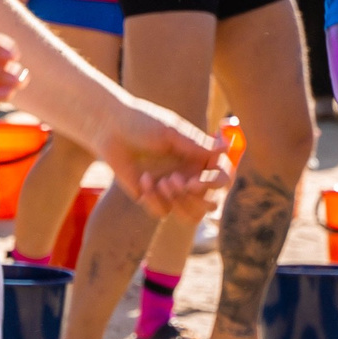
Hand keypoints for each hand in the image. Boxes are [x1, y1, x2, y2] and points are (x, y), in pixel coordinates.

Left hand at [89, 97, 231, 216]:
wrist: (111, 129)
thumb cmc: (143, 123)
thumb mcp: (171, 132)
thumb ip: (198, 144)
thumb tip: (227, 146)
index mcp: (200, 157)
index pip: (222, 177)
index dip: (215, 184)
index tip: (197, 181)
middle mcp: (191, 175)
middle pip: (209, 203)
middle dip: (197, 199)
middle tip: (177, 181)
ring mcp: (173, 189)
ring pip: (190, 214)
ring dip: (179, 202)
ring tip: (162, 182)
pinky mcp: (153, 198)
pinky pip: (163, 211)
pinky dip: (155, 199)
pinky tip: (143, 179)